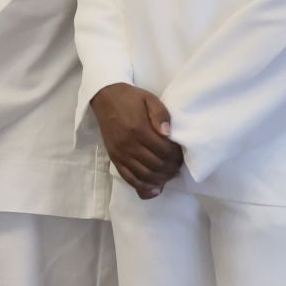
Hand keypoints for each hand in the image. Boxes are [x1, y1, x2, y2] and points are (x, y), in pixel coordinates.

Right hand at [89, 83, 183, 198]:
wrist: (105, 97)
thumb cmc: (130, 98)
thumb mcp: (149, 99)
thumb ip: (160, 115)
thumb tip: (167, 134)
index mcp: (139, 129)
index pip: (164, 151)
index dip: (176, 156)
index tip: (181, 154)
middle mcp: (129, 144)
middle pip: (156, 165)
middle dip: (171, 168)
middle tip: (177, 166)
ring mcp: (120, 153)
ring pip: (144, 174)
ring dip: (160, 179)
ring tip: (168, 175)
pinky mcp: (114, 157)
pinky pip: (128, 177)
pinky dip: (142, 185)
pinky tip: (153, 188)